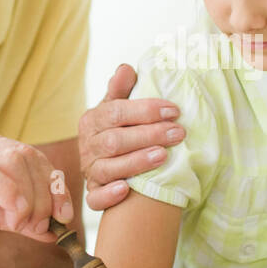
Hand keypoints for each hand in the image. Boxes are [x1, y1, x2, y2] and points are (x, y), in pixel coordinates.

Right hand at [0, 125, 70, 247]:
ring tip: (21, 223)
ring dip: (28, 197)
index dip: (54, 186)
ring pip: (13, 161)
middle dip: (44, 194)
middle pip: (29, 156)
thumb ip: (22, 218)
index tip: (64, 216)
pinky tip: (12, 214)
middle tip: (40, 224)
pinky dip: (8, 192)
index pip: (35, 157)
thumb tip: (55, 231)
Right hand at [78, 63, 184, 210]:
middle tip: (178, 133)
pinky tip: (127, 190)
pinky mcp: (93, 194)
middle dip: (149, 136)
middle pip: (115, 141)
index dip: (145, 110)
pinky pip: (95, 198)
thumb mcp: (117, 108)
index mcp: (93, 120)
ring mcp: (89, 171)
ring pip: (107, 169)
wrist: (108, 163)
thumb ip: (121, 90)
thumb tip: (126, 68)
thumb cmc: (119, 130)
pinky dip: (109, 195)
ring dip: (136, 162)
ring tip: (163, 156)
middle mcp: (88, 146)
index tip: (174, 110)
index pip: (116, 112)